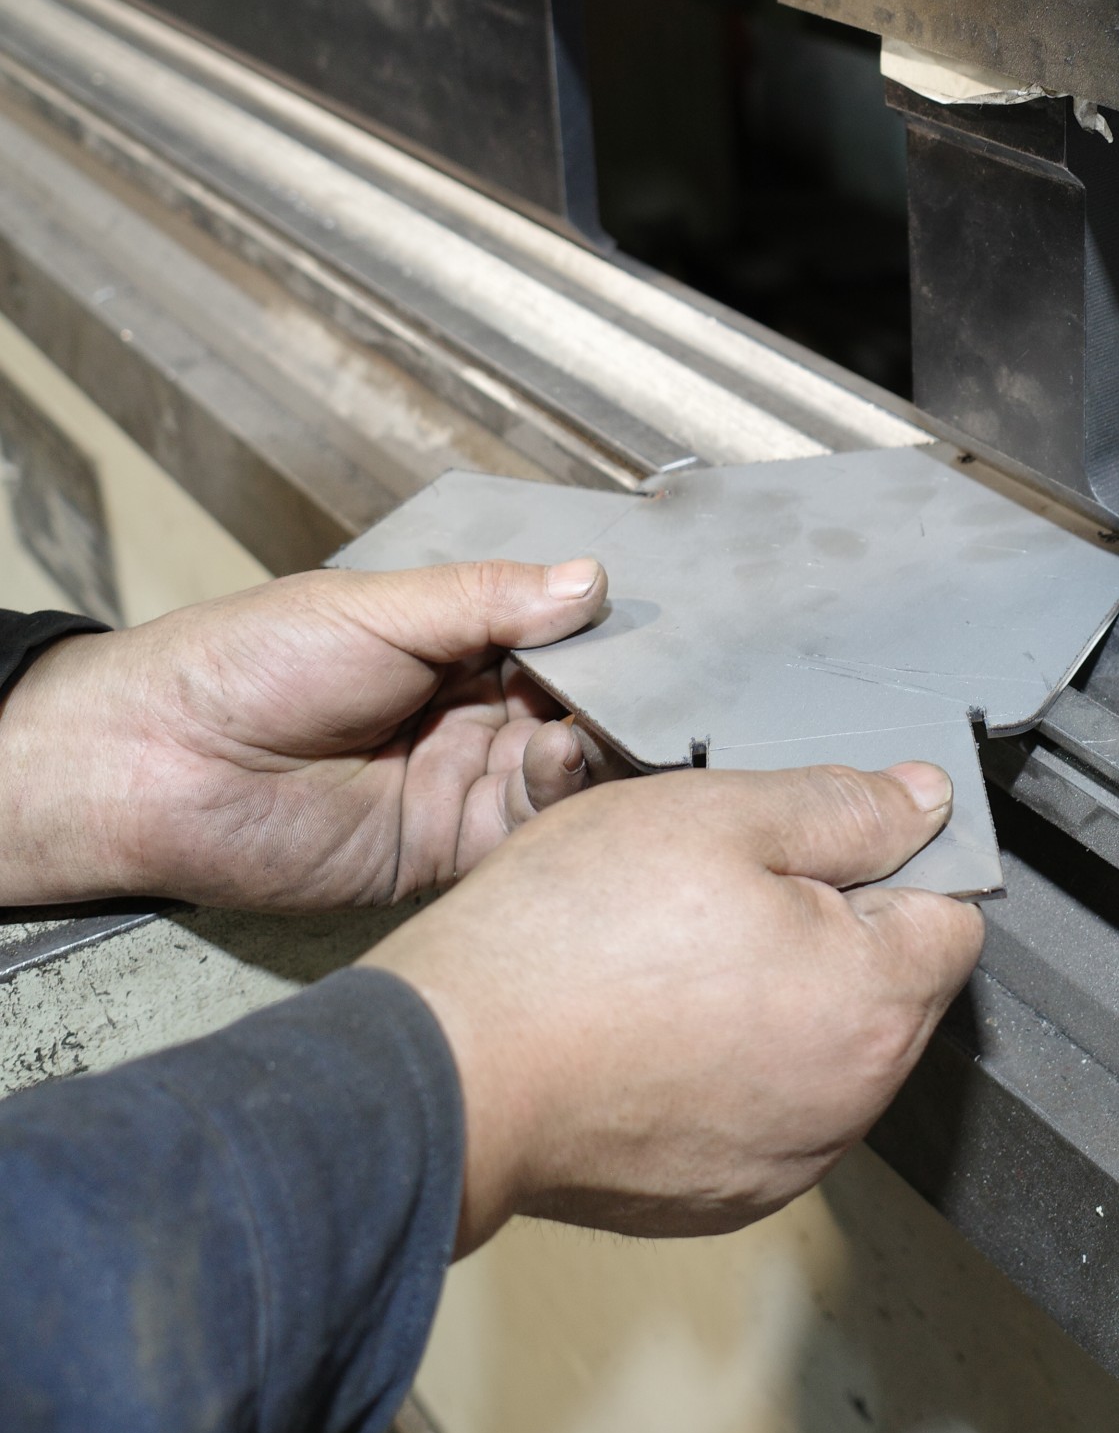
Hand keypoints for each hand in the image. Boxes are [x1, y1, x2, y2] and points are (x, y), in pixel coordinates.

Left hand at [0, 556, 611, 910]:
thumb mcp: (376, 608)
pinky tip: (559, 768)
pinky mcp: (441, 852)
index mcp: (453, 647)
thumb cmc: (246, 664)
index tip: (645, 635)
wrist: (158, 762)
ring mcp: (457, 787)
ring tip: (581, 731)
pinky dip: (553, 808)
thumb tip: (590, 580)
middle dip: (609, 703)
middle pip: (571, 713)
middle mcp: (466, 718)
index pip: (556, 645)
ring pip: (560, 778)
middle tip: (636, 691)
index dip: (602, 643)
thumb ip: (486, 600)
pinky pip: (521, 837)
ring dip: (587, 754)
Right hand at [367, 759, 982, 1247]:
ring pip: (821, 1051)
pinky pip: (759, 1111)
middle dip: (828, 931)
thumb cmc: (571, 941)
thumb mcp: (717, 815)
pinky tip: (650, 1028)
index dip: (885, 860)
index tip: (811, 844)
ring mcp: (785, 1163)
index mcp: (874, 1004)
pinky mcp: (719, 1199)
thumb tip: (924, 803)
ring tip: (672, 959)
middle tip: (716, 893)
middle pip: (889, 987)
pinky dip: (724, 1069)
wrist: (450, 1071)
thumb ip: (841, 806)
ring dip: (775, 1001)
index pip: (951, 912)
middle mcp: (850, 1102)